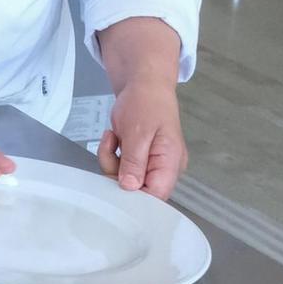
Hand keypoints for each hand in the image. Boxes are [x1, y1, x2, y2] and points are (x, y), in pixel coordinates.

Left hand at [99, 77, 185, 198]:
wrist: (144, 86)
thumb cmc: (146, 104)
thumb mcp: (138, 132)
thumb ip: (135, 161)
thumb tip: (131, 187)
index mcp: (171, 163)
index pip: (156, 195)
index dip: (134, 196)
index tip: (115, 183)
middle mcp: (164, 168)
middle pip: (138, 190)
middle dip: (117, 173)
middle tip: (112, 149)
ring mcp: (151, 165)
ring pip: (124, 180)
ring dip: (111, 161)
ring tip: (113, 138)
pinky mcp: (139, 160)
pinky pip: (120, 168)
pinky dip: (111, 155)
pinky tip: (114, 138)